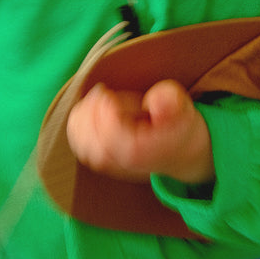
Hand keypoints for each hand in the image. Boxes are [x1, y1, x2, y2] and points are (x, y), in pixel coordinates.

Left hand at [67, 80, 214, 186]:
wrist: (180, 151)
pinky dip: (77, 126)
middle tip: (103, 94)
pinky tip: (90, 111)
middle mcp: (121, 162)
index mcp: (140, 151)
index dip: (104, 110)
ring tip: (97, 101)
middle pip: (91, 142)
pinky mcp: (100, 160)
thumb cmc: (177, 126)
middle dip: (91, 112)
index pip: (111, 134)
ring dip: (83, 117)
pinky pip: (78, 145)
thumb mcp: (182, 108)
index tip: (108, 94)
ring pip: (81, 143)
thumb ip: (169, 101)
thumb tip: (156, 102)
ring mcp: (109, 164)